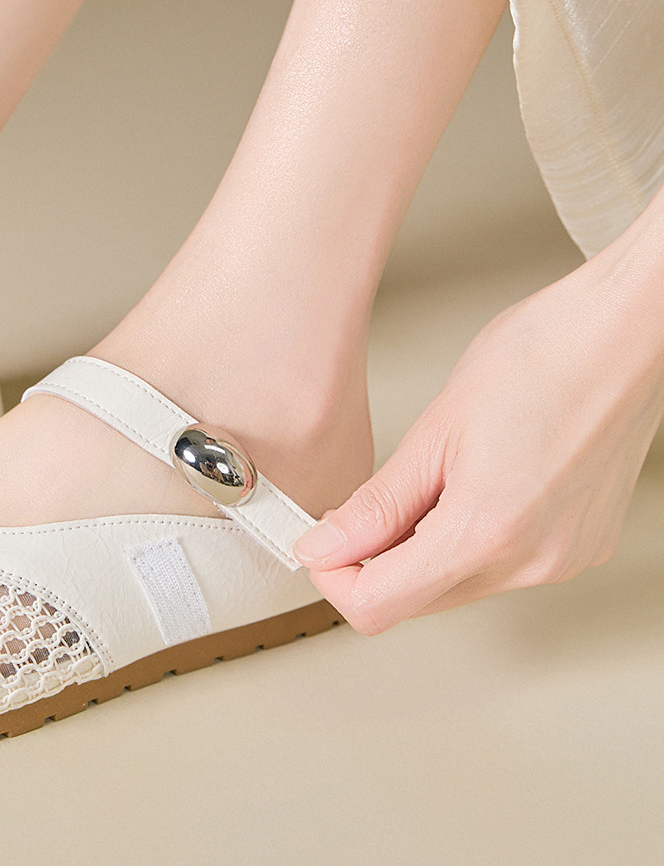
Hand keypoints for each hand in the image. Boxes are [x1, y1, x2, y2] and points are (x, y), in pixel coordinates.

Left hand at [293, 253, 663, 633]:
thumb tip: (326, 545)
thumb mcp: (434, 430)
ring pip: (458, 584)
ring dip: (422, 548)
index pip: (377, 606)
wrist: (623, 335)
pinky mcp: (581, 548)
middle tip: (361, 505)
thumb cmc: (541, 359)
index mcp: (486, 534)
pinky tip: (470, 484)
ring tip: (429, 478)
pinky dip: (468, 537)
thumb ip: (377, 504)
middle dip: (374, 560)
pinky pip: (502, 565)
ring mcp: (564, 561)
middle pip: (417, 600)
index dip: (332, 575)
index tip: (319, 540)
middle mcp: (533, 564)